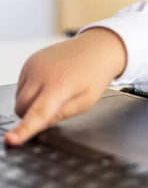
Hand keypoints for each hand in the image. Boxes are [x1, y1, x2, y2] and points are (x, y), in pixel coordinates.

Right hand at [6, 28, 126, 145]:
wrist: (97, 47)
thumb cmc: (94, 75)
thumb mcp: (86, 102)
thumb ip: (61, 115)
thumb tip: (38, 126)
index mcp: (60, 85)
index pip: (38, 112)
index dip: (24, 129)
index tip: (11, 140)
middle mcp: (42, 73)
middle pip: (21, 108)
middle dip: (31, 115)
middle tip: (54, 107)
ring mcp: (33, 65)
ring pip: (19, 97)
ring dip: (32, 102)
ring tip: (57, 90)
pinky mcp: (29, 61)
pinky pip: (21, 85)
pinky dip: (31, 90)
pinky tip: (50, 82)